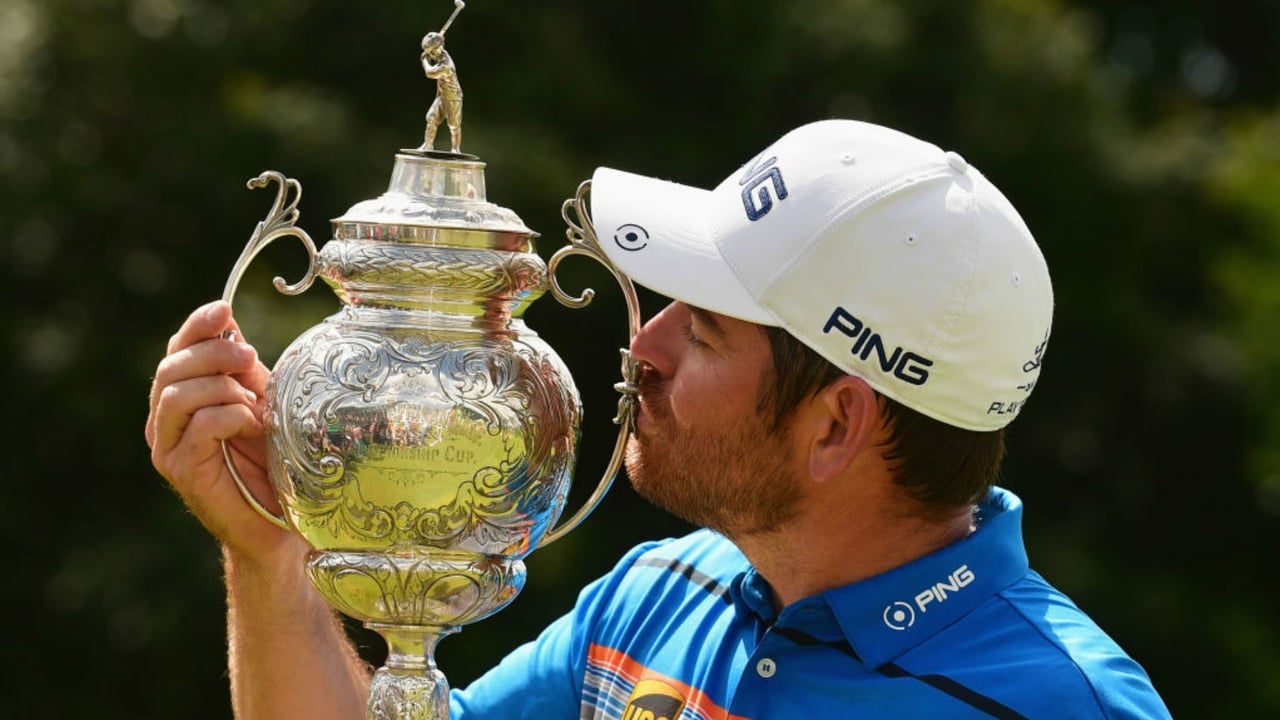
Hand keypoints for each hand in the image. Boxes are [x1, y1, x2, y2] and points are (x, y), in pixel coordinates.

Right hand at [145, 301, 299, 563]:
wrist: (279, 524)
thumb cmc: (273, 463)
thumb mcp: (260, 403)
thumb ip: (241, 371)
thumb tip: (232, 324)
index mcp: (179, 400)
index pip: (176, 351)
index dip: (197, 326)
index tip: (225, 308)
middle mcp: (164, 423)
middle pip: (172, 367)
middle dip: (214, 353)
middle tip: (249, 358)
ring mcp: (167, 448)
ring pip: (179, 393)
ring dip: (224, 389)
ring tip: (254, 405)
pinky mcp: (182, 471)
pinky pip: (200, 425)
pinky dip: (232, 417)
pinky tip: (253, 427)